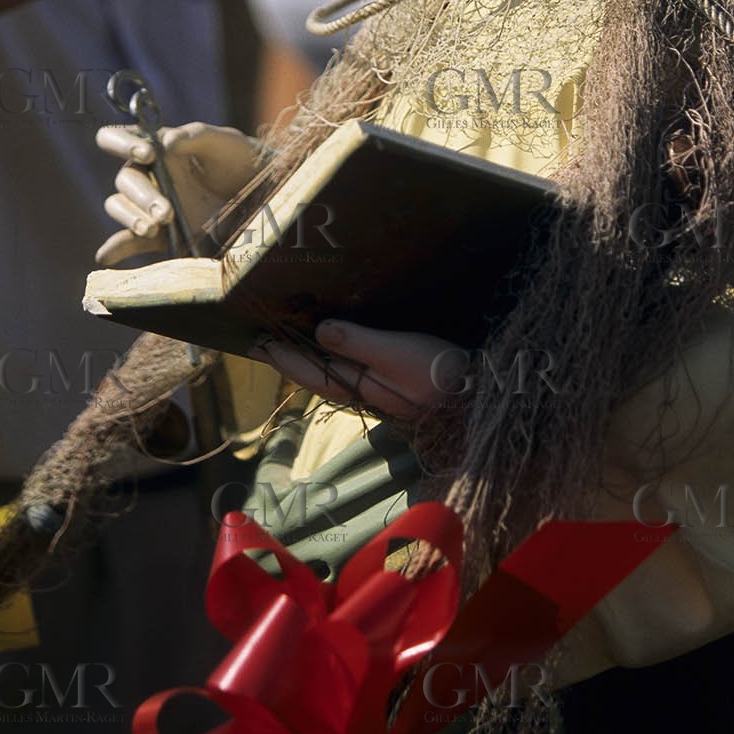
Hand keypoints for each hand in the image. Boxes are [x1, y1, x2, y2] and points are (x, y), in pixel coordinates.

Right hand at [94, 121, 260, 264]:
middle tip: (167, 211)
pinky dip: (115, 248)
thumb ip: (195, 135)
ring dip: (132, 217)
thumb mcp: (225, 141)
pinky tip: (106, 256)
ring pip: (120, 207)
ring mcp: (152, 206)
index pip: (116, 138)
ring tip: (155, 227)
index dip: (121, 143)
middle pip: (125, 180)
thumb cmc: (242, 160)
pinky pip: (128, 241)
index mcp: (156, 148)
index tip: (147, 155)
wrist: (266, 196)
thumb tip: (164, 141)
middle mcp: (149, 176)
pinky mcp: (159, 235)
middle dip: (143, 194)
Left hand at [249, 320, 468, 419]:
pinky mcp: (391, 388)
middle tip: (261, 342)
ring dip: (307, 359)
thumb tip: (319, 331)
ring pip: (331, 376)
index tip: (255, 341)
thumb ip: (359, 342)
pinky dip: (333, 359)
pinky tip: (335, 350)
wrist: (478, 402)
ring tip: (289, 342)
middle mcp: (361, 393)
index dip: (281, 355)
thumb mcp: (398, 354)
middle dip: (287, 358)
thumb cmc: (440, 375)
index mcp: (357, 386)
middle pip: (315, 375)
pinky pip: (350, 373)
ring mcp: (376, 393)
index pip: (308, 370)